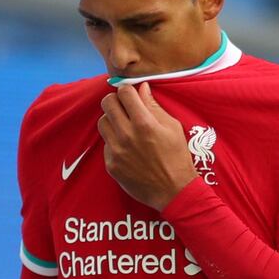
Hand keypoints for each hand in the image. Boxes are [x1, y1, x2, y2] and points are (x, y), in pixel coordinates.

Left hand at [97, 83, 198, 209]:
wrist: (173, 191)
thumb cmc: (177, 157)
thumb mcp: (172, 127)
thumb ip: (154, 106)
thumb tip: (142, 88)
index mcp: (144, 123)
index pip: (124, 92)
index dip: (128, 90)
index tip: (132, 95)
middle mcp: (126, 135)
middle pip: (107, 103)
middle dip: (116, 100)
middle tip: (125, 107)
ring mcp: (116, 150)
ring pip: (102, 122)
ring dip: (112, 119)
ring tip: (124, 126)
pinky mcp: (111, 164)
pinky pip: (106, 143)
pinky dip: (114, 140)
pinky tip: (127, 147)